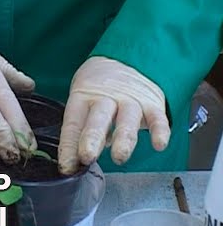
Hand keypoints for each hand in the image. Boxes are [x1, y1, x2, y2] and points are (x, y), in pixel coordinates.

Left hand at [58, 56, 170, 173]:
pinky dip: (160, 131)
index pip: (73, 123)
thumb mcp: (83, 101)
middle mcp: (106, 98)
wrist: (126, 59)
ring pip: (127, 120)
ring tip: (119, 156)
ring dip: (123, 139)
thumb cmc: (99, 87)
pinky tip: (158, 144)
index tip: (67, 166)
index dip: (69, 146)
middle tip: (87, 156)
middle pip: (98, 119)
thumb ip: (82, 129)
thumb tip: (76, 161)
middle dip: (92, 139)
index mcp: (83, 97)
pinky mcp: (152, 104)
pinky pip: (157, 118)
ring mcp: (130, 100)